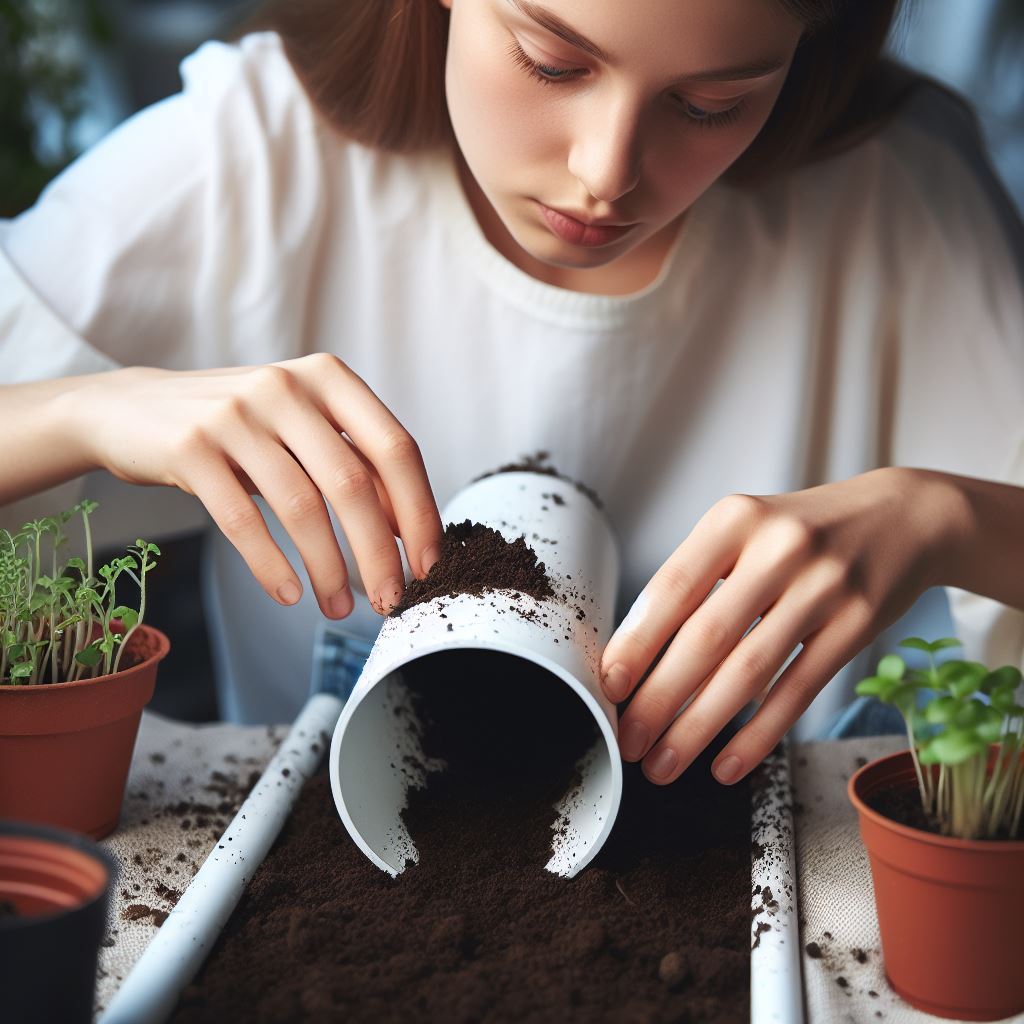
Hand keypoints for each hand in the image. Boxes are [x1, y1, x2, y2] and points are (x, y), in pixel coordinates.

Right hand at [76, 355, 442, 616]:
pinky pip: (242, 519)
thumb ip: (353, 464)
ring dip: (328, 569)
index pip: (395, 448)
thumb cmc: (239, 429)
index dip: (419, 511)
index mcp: (329, 378)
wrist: (134, 410)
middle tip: (392, 600)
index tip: (430, 564)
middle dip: (379, 552)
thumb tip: (407, 531)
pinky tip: (287, 593)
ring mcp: (235, 413)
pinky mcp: (191, 447)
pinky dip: (270, 565)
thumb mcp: (302, 431)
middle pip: (353, 483)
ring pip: (300, 506)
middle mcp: (287, 387)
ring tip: (337, 607)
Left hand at [600, 468, 960, 785]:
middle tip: (627, 741)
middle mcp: (779, 547)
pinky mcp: (857, 624)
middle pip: (706, 637)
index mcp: (735, 518)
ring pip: (749, 671)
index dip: (637, 641)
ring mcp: (824, 586)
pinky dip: (758, 735)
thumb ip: (697, 580)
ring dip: (699, 727)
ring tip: (664, 763)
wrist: (901, 517)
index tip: (608, 685)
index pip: (672, 587)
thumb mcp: (745, 532)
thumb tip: (637, 656)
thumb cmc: (799, 534)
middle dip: (659, 698)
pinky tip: (726, 765)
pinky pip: (799, 690)